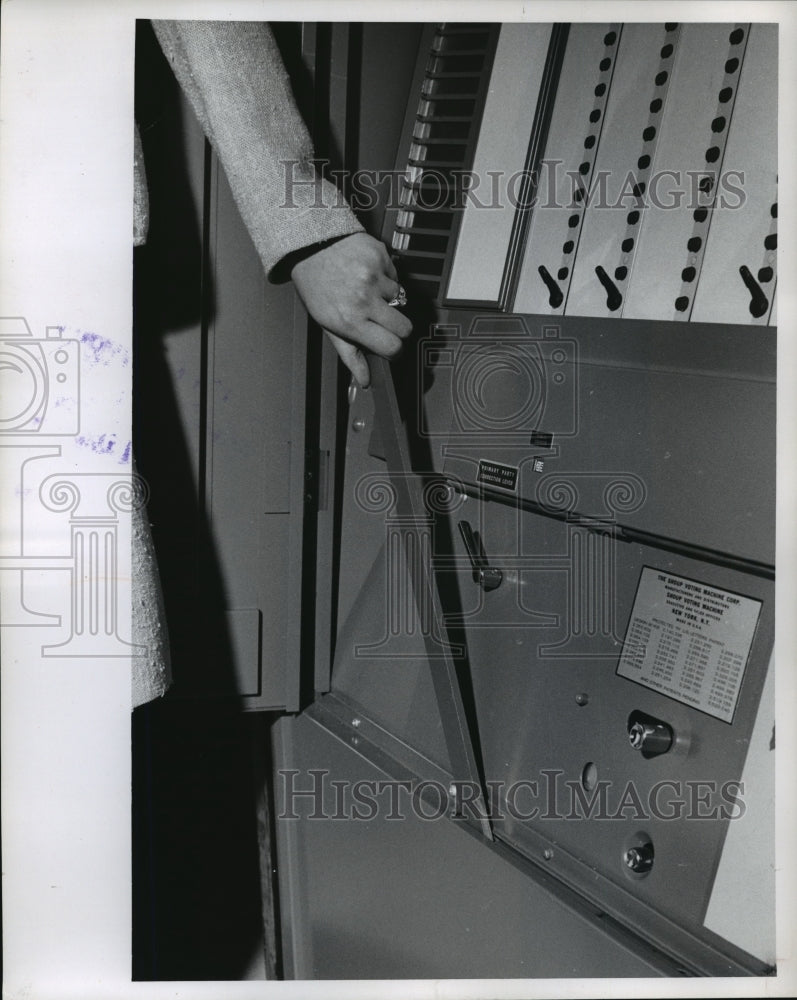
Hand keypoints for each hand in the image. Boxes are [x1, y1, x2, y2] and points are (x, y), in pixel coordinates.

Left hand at [290, 232, 411, 386]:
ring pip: (402, 299)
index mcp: (351, 320)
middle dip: (398, 328)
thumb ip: (350, 354)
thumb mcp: (327, 324)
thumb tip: (365, 380)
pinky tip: (368, 274)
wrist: (310, 245)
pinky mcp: (382, 257)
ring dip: (389, 298)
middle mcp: (364, 299)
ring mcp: (375, 276)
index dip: (394, 349)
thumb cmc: (316, 285)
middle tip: (382, 320)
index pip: (392, 346)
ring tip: (368, 291)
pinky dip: (386, 276)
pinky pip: (396, 275)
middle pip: (405, 327)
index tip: (391, 346)